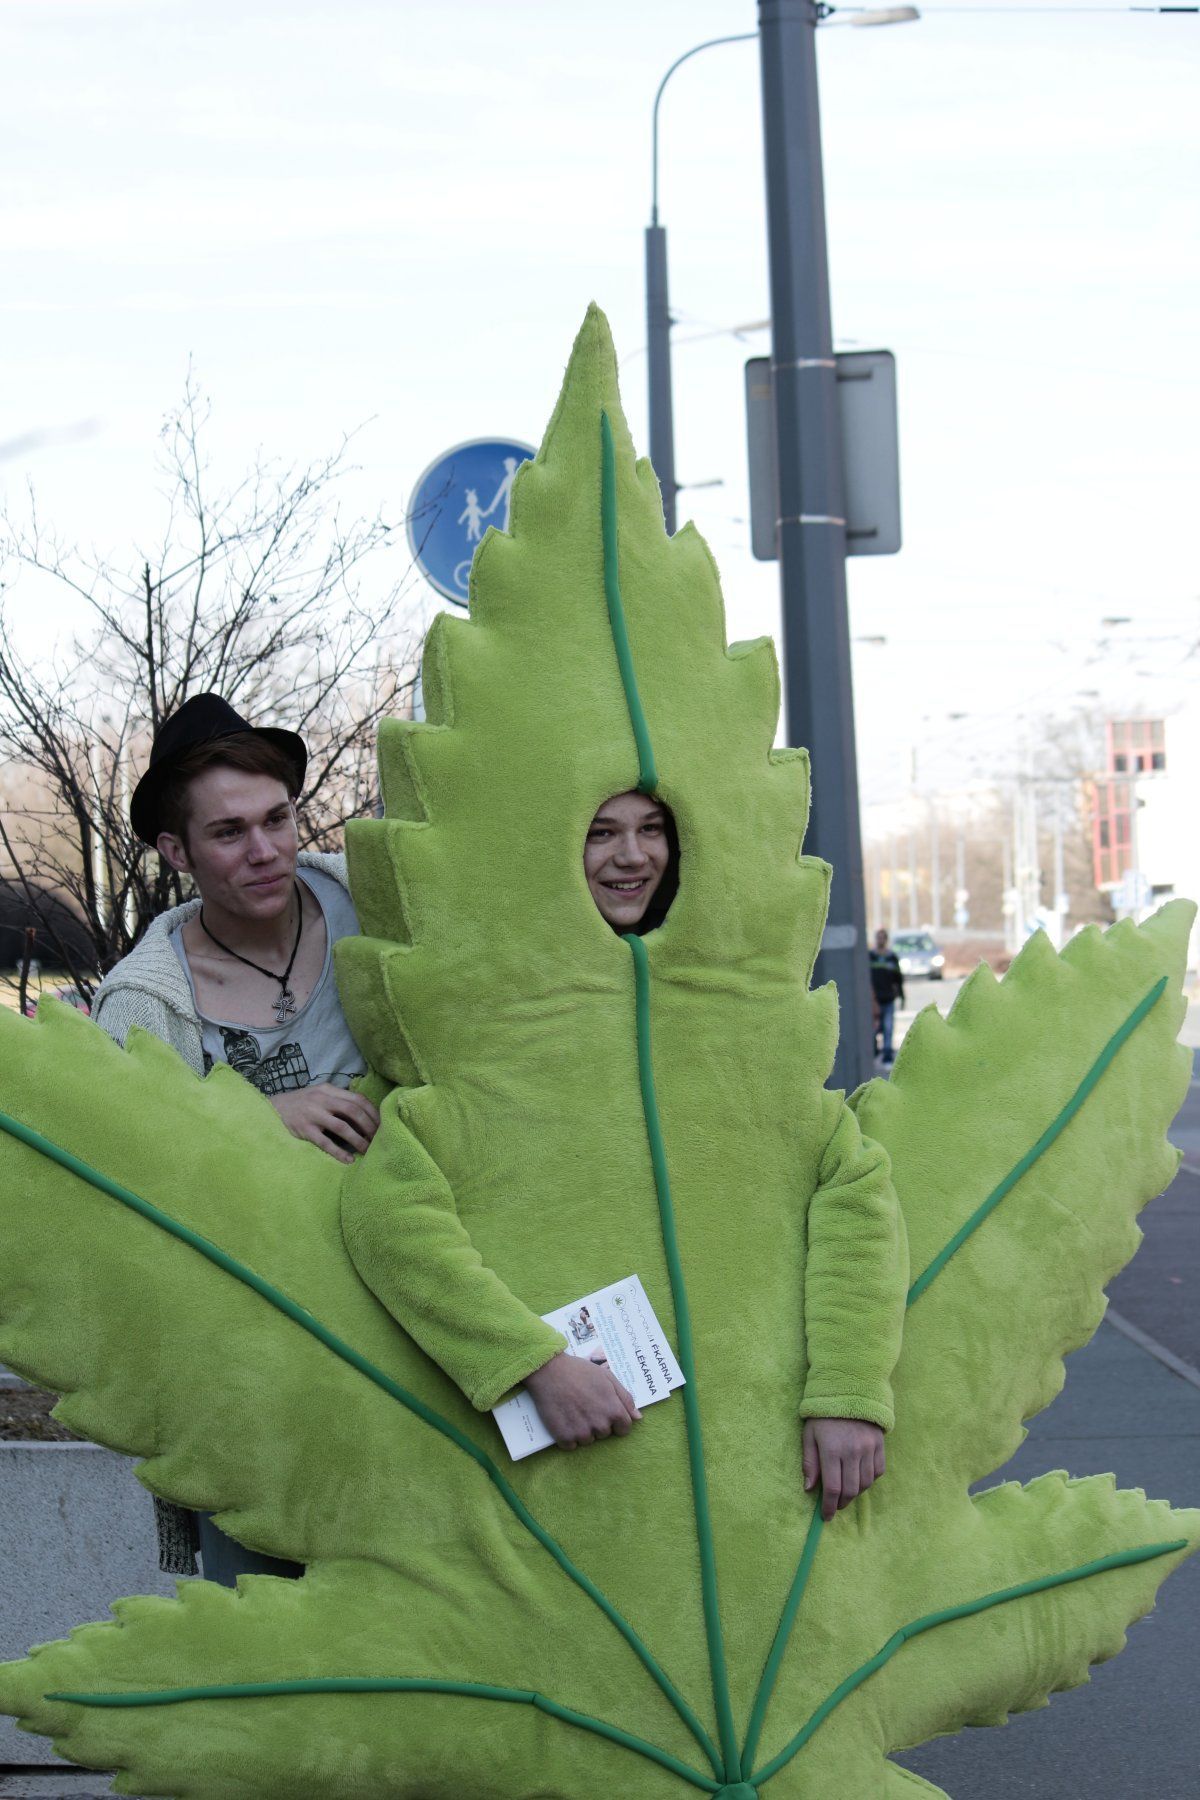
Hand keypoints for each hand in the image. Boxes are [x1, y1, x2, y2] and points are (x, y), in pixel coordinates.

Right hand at [268, 1084, 380, 1163]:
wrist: (272, 1108)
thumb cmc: (301, 1103)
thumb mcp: (319, 1094)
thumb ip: (338, 1099)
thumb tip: (364, 1112)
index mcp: (328, 1090)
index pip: (358, 1098)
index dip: (372, 1113)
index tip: (381, 1125)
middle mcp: (322, 1100)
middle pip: (353, 1111)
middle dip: (369, 1126)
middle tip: (378, 1139)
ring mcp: (312, 1114)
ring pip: (342, 1127)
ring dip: (358, 1140)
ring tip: (367, 1150)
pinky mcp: (304, 1129)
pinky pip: (325, 1143)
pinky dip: (339, 1152)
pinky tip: (349, 1160)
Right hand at [525, 1353, 641, 1449]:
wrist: (549, 1371)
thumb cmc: (580, 1371)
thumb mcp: (608, 1378)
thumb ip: (625, 1398)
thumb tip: (638, 1418)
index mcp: (613, 1410)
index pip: (624, 1429)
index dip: (616, 1420)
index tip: (605, 1412)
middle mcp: (600, 1424)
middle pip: (605, 1434)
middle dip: (598, 1423)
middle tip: (585, 1406)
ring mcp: (581, 1432)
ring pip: (588, 1441)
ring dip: (582, 1430)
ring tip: (573, 1411)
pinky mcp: (564, 1437)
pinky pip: (571, 1446)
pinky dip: (568, 1436)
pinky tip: (563, 1420)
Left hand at [802, 1417, 885, 1521]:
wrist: (848, 1390)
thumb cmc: (823, 1415)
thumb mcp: (809, 1435)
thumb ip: (809, 1462)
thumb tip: (809, 1489)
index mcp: (831, 1450)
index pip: (832, 1488)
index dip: (829, 1507)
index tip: (825, 1516)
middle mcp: (852, 1451)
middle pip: (850, 1490)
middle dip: (842, 1503)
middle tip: (835, 1506)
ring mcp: (868, 1448)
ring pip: (865, 1483)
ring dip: (855, 1493)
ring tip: (846, 1492)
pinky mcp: (880, 1445)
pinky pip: (878, 1471)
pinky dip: (869, 1480)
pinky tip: (859, 1478)